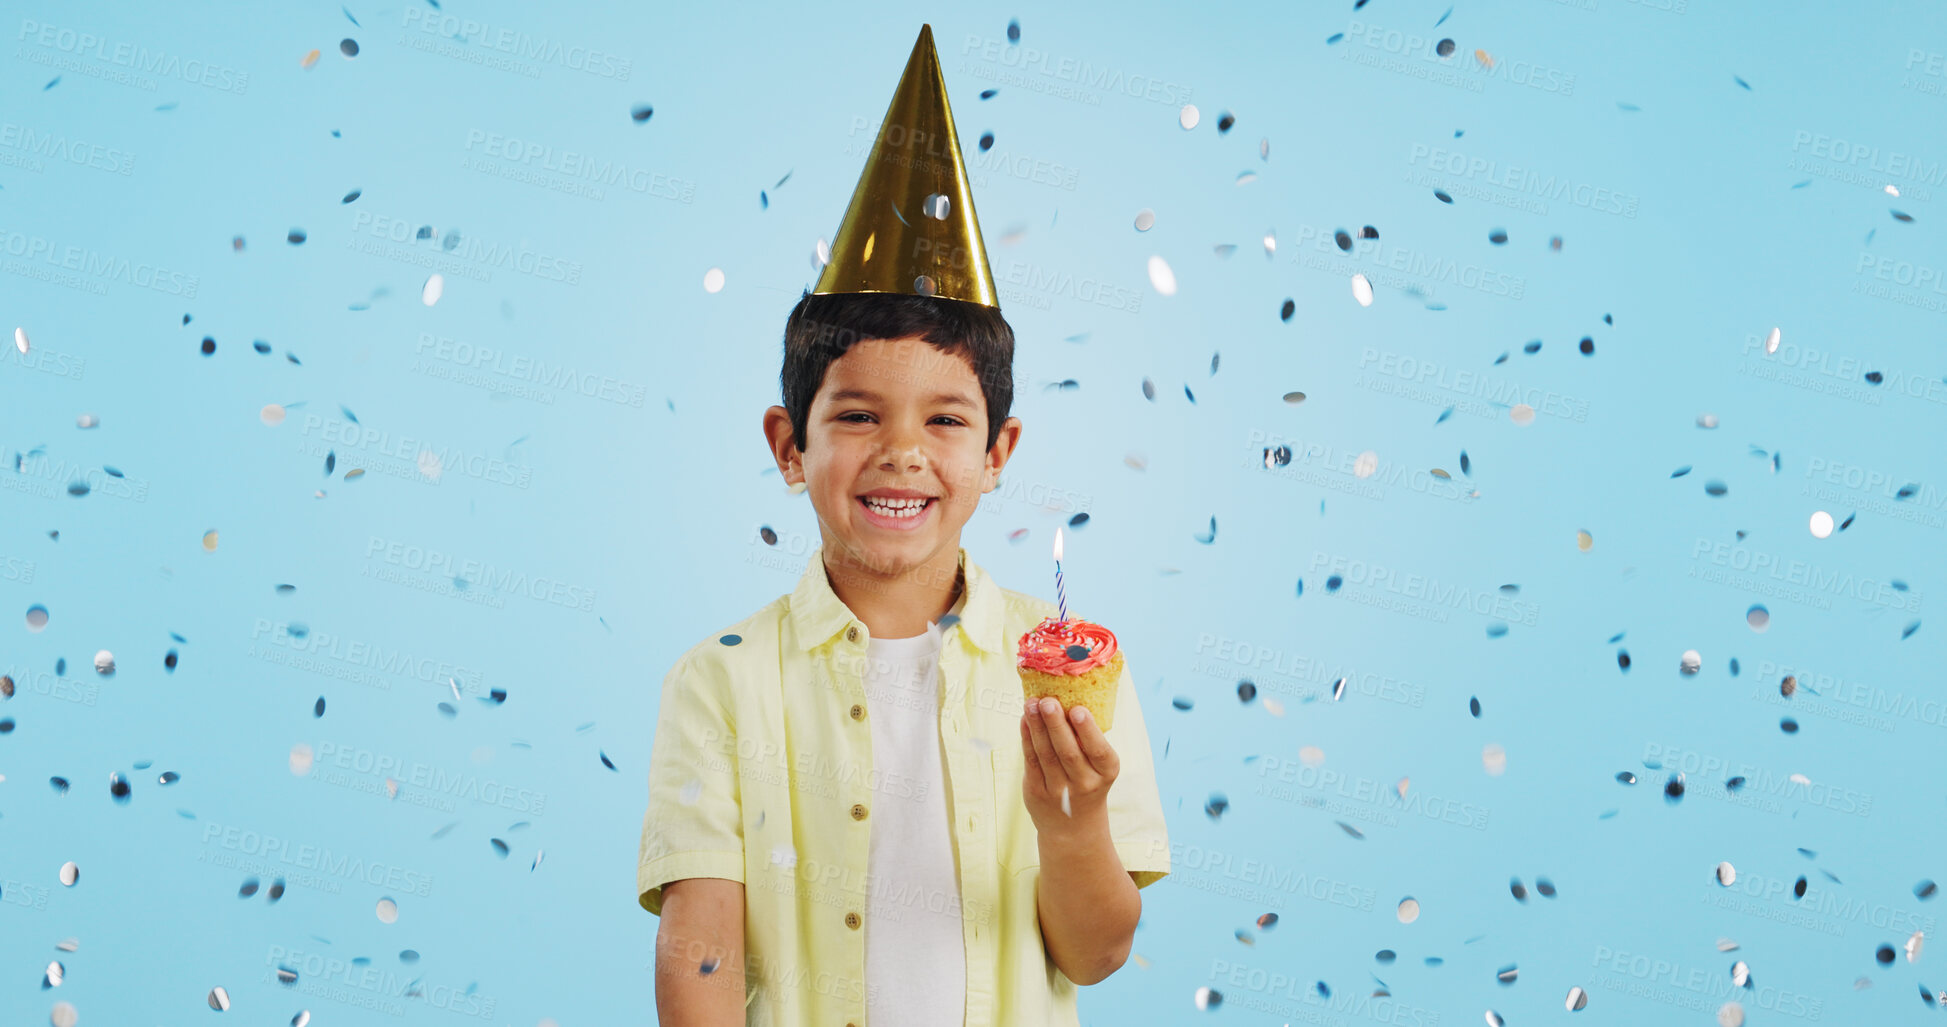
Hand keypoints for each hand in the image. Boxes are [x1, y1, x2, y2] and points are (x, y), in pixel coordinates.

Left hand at [1020, 696, 1119, 832]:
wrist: (1073, 826)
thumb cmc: (1087, 781)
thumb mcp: (1098, 766)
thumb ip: (1087, 739)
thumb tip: (1067, 696)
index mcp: (1106, 772)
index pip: (1098, 751)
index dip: (1087, 730)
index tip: (1078, 709)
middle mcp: (1085, 784)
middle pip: (1068, 752)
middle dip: (1056, 724)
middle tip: (1048, 700)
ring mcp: (1059, 791)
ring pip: (1046, 755)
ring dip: (1037, 727)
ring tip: (1032, 703)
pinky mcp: (1036, 793)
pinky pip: (1031, 761)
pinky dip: (1026, 738)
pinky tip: (1025, 720)